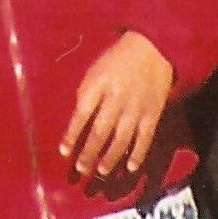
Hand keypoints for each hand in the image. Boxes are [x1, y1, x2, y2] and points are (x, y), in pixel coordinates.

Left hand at [61, 31, 173, 181]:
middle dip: (89, 152)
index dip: (72, 135)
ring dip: (110, 158)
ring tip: (100, 171)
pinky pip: (145, 138)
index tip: (64, 152)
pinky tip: (130, 167)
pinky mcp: (153, 113)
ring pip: (121, 139)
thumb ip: (87, 94)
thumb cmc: (117, 59)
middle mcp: (116, 98)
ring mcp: (136, 107)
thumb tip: (79, 121)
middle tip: (81, 170)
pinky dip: (138, 154)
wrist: (152, 47)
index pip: (81, 114)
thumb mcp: (96, 70)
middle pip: (100, 131)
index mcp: (98, 84)